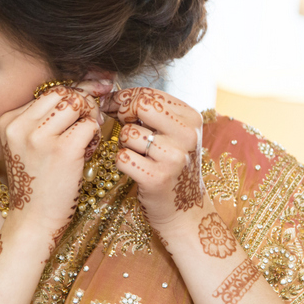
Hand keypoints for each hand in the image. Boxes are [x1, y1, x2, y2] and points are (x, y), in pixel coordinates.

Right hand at [0, 80, 112, 238]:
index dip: (74, 94)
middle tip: (89, 122)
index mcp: (8, 120)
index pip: (49, 91)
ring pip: (77, 104)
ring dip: (90, 117)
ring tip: (87, 139)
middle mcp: (20, 125)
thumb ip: (47, 119)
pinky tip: (87, 152)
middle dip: (84, 103)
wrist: (32, 220)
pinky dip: (95, 136)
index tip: (93, 93)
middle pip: (63, 93)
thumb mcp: (29, 145)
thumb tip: (86, 88)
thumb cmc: (38, 183)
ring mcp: (40, 137)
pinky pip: (89, 125)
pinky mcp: (63, 150)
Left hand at [102, 87, 207, 228]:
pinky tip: (135, 168)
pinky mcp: (157, 178)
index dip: (124, 96)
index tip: (112, 103)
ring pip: (129, 133)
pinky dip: (122, 162)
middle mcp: (187, 136)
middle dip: (122, 111)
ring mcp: (173, 158)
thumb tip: (114, 96)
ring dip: (124, 143)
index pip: (150, 94)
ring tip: (137, 153)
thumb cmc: (172, 165)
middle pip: (141, 106)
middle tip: (117, 120)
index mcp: (191, 119)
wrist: (185, 209)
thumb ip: (153, 113)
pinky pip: (123, 157)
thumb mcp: (174, 134)